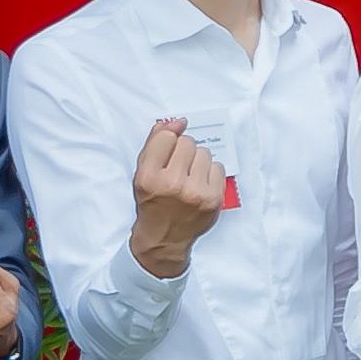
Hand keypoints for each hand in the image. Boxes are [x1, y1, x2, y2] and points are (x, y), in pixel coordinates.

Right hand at [128, 118, 228, 274]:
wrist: (163, 238)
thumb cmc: (152, 202)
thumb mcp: (142, 173)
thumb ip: (156, 144)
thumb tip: (178, 122)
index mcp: (148, 177)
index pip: (166, 137)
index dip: (168, 142)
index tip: (167, 152)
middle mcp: (172, 184)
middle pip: (188, 143)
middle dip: (183, 152)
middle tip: (177, 169)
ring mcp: (196, 192)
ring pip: (204, 153)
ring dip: (197, 161)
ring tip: (188, 178)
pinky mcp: (214, 198)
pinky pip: (218, 167)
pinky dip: (210, 173)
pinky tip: (199, 185)